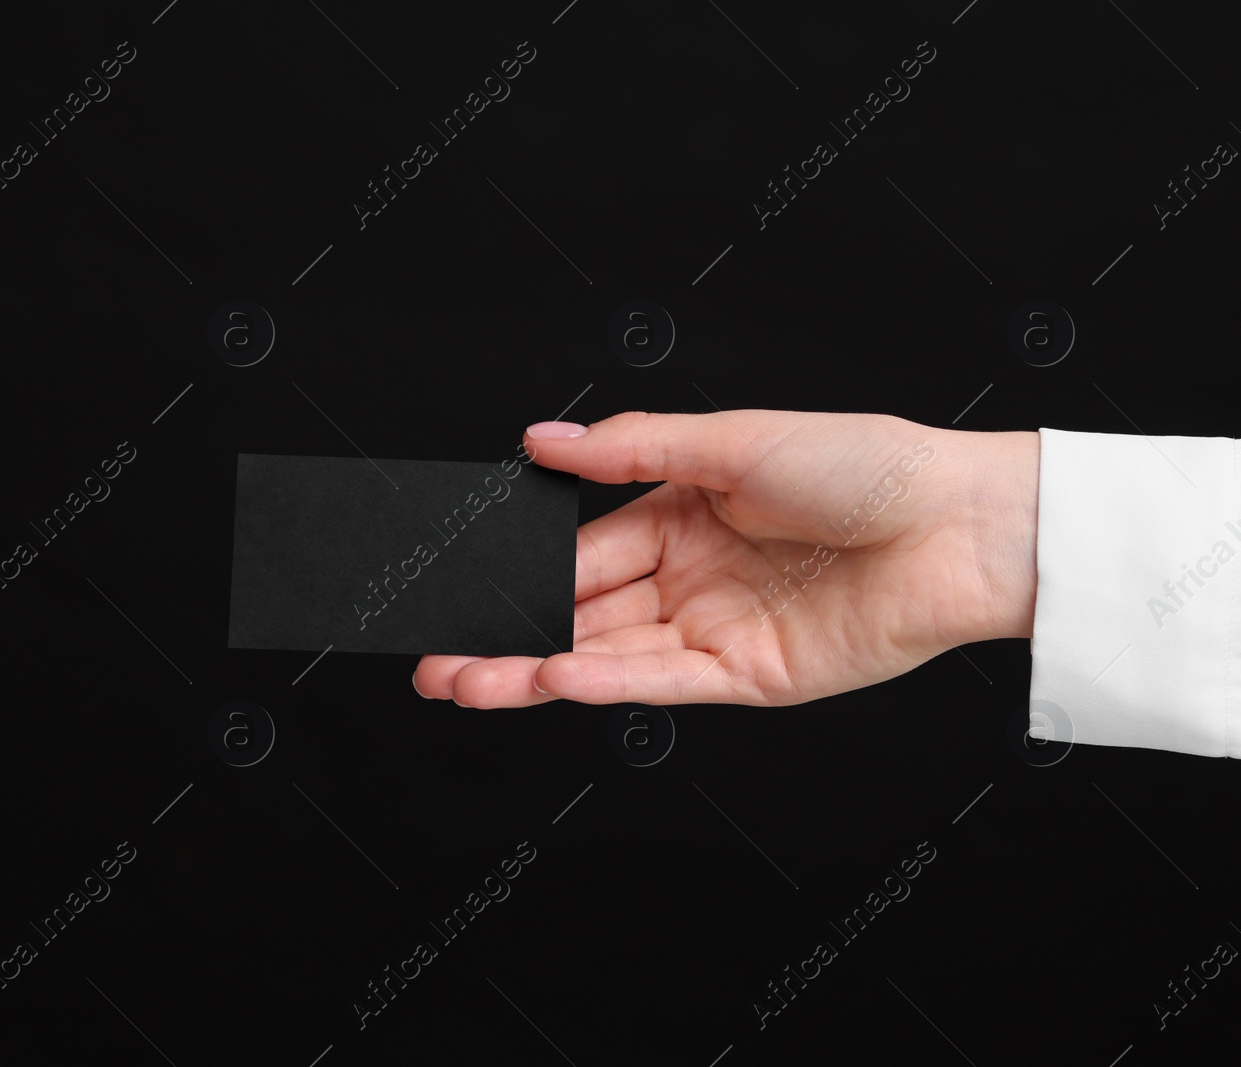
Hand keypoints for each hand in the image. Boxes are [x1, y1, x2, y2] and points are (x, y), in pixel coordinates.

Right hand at [412, 410, 1038, 707]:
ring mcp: (716, 629)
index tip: (460, 587)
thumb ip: (628, 447)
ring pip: (607, 656)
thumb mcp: (730, 439)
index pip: (580, 550)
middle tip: (436, 658)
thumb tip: (540, 440)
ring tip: (463, 681)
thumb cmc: (863, 464)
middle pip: (580, 613)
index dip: (519, 573)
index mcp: (681, 514)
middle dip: (506, 636)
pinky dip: (606, 682)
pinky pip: (663, 681)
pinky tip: (552, 678)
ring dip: (535, 670)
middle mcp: (690, 576)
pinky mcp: (750, 675)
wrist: (959, 523)